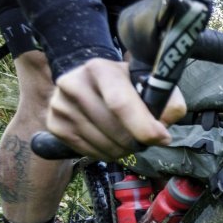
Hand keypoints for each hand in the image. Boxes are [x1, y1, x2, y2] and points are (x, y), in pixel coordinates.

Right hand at [46, 58, 185, 160]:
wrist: (91, 84)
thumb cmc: (127, 86)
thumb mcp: (149, 84)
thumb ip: (167, 102)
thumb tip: (164, 125)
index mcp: (100, 69)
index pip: (120, 103)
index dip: (144, 126)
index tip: (162, 138)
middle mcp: (74, 83)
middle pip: (114, 129)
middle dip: (137, 141)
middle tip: (145, 139)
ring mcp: (60, 105)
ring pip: (104, 144)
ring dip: (124, 150)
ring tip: (129, 141)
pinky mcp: (55, 125)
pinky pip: (89, 152)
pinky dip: (107, 154)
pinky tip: (112, 143)